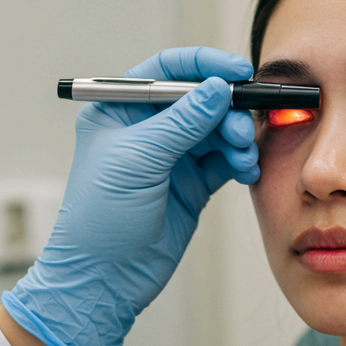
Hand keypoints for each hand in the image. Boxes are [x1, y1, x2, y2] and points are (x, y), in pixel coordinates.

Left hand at [2, 47, 256, 345]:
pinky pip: (225, 160)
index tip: (237, 72)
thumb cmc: (100, 219)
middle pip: (201, 99)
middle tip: (241, 129)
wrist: (103, 279)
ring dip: (237, 138)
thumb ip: (181, 122)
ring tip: (244, 157)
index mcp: (120, 110)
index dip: (204, 66)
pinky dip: (240, 161)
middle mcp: (147, 128)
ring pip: (218, 130)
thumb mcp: (137, 160)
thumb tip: (217, 88)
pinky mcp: (192, 184)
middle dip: (228, 109)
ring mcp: (171, 157)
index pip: (167, 70)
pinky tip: (246, 171)